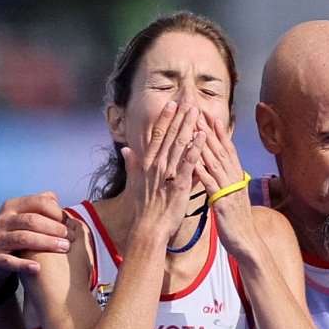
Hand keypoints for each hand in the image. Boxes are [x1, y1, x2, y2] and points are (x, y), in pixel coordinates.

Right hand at [0, 192, 68, 286]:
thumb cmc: (12, 234)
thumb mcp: (21, 216)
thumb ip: (38, 206)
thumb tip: (55, 198)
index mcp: (12, 206)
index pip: (38, 202)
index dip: (56, 212)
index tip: (69, 222)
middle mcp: (2, 220)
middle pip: (32, 220)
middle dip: (54, 228)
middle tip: (71, 237)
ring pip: (23, 239)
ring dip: (46, 243)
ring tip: (64, 248)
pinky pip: (9, 261)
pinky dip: (24, 265)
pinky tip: (38, 268)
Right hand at [123, 101, 203, 237]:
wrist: (149, 227)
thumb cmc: (144, 208)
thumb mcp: (134, 183)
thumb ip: (132, 164)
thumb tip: (126, 150)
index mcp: (147, 163)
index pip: (157, 136)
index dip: (164, 118)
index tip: (171, 104)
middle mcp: (157, 165)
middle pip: (170, 135)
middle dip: (180, 116)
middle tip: (189, 100)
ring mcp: (168, 174)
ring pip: (179, 145)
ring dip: (189, 126)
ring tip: (197, 111)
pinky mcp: (180, 184)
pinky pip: (189, 163)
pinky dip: (196, 148)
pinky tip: (202, 136)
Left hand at [194, 116, 255, 247]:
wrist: (247, 243)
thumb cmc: (237, 223)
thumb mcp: (233, 198)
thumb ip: (227, 183)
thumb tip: (221, 172)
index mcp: (236, 178)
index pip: (228, 151)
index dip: (220, 134)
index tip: (211, 117)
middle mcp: (235, 181)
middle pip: (222, 152)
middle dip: (210, 132)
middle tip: (200, 113)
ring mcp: (230, 191)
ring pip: (216, 163)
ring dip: (205, 145)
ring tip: (195, 128)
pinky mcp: (223, 203)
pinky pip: (211, 185)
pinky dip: (202, 171)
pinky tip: (193, 161)